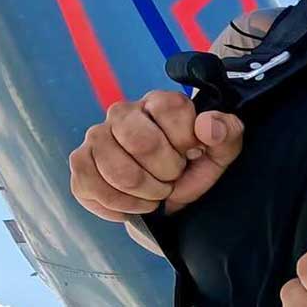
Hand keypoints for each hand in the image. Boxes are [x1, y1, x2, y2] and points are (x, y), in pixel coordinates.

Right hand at [68, 90, 243, 221]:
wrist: (169, 195)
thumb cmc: (193, 165)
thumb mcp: (221, 150)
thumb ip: (225, 132)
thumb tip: (207, 126)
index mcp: (158, 102)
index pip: (170, 108)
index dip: (186, 140)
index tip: (193, 153)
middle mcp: (122, 112)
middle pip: (141, 141)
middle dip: (165, 172)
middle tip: (172, 178)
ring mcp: (97, 137)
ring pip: (116, 170)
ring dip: (144, 194)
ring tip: (155, 193)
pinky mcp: (80, 163)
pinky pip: (90, 187)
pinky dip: (118, 206)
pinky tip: (133, 204)